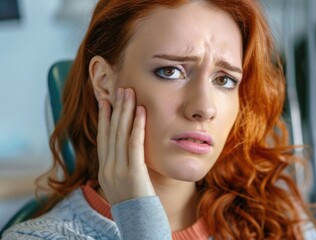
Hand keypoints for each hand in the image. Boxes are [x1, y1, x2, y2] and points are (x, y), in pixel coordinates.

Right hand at [97, 88, 154, 204]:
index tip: (105, 100)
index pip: (102, 139)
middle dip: (115, 108)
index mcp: (105, 170)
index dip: (104, 118)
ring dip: (125, 111)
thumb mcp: (124, 184)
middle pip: (110, 132)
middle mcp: (108, 168)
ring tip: (129, 93)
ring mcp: (119, 170)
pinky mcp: (133, 173)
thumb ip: (123, 167)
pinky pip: (134, 145)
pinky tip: (141, 112)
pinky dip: (137, 126)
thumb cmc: (136, 204)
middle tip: (120, 88)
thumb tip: (127, 152)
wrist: (139, 223)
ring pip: (120, 134)